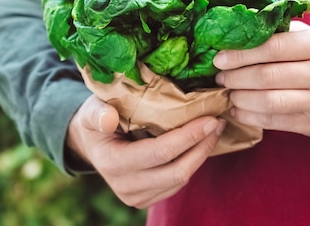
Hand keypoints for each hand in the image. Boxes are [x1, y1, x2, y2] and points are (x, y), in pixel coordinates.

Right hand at [66, 95, 225, 208]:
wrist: (90, 144)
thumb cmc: (96, 119)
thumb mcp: (92, 110)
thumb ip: (99, 113)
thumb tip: (109, 119)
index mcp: (113, 162)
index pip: (159, 153)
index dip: (188, 137)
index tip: (210, 119)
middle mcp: (125, 186)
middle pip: (177, 171)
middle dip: (203, 147)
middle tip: (219, 123)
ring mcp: (136, 197)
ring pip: (181, 180)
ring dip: (201, 155)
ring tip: (213, 130)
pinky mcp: (146, 199)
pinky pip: (177, 184)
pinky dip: (192, 163)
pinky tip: (200, 143)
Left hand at [213, 21, 309, 139]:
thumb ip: (285, 32)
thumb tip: (244, 27)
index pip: (272, 47)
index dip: (240, 53)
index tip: (219, 57)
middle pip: (266, 76)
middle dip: (235, 77)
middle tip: (219, 76)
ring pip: (268, 101)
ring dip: (240, 98)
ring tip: (228, 92)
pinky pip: (274, 121)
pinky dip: (250, 116)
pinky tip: (238, 109)